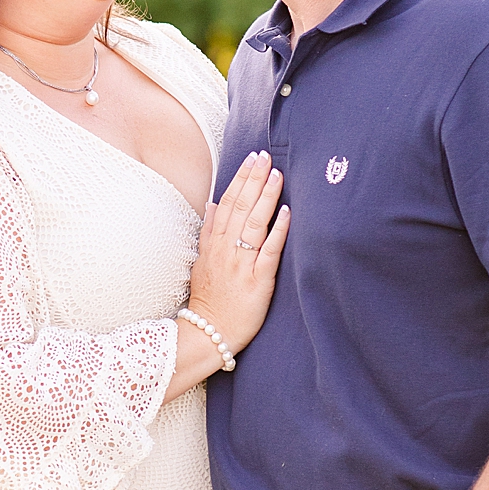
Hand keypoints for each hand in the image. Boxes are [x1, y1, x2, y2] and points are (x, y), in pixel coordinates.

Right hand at [187, 151, 289, 355]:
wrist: (209, 333)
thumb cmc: (209, 300)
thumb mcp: (201, 262)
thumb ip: (208, 232)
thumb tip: (212, 203)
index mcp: (215, 244)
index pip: (228, 203)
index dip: (240, 179)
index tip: (252, 159)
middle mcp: (227, 250)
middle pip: (240, 207)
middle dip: (254, 179)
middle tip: (266, 156)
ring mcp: (242, 265)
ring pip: (253, 224)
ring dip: (266, 197)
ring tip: (277, 174)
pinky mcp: (258, 281)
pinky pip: (268, 252)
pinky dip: (278, 231)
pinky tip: (287, 212)